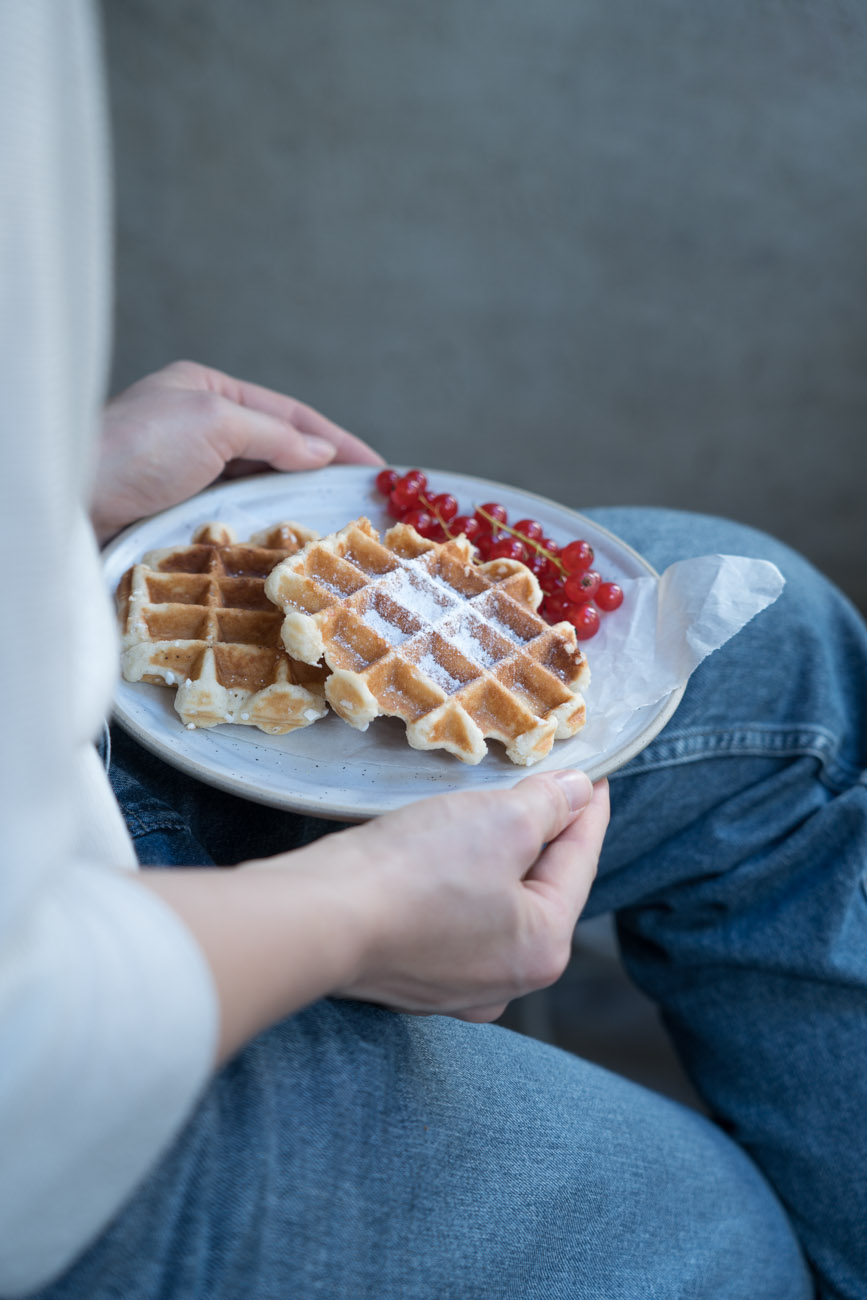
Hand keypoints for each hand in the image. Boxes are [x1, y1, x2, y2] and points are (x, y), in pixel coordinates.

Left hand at [90, 360, 383, 541]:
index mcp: (207, 392)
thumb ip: (273, 435)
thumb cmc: (134, 450)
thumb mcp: (212, 422)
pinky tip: (287, 548)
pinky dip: (265, 531)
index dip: (337, 441)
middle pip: (277, 453)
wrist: (71, 505)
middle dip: (321, 476)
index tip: (378, 469)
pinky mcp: (177, 517)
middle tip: (365, 506)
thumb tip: (321, 454)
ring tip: (336, 532)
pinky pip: (235, 522)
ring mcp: (188, 476)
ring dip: (295, 508)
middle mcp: (198, 430)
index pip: (289, 415)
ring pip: (258, 491)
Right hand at [329, 771, 609, 1021]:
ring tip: (491, 814)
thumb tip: (577, 792)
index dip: (588, 808)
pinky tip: (441, 857)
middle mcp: (506, 982)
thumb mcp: (502, 821)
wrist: (318, 918)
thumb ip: (549, 804)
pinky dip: (454, 885)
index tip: (592, 774)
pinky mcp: (407, 977)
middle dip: (541, 835)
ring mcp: (453, 987)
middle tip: (543, 785)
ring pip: (492, 905)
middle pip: (539, 888)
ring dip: (495, 859)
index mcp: (543, 949)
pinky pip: (449, 919)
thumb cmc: (416, 871)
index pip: (580, 861)